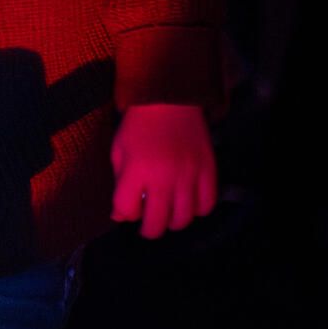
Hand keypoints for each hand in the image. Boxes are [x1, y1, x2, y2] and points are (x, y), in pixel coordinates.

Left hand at [112, 102, 217, 239]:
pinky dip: (197, 210)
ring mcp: (189, 175)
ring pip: (183, 220)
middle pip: (156, 224)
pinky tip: (188, 202)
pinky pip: (207, 205)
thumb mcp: (119, 151)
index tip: (127, 208)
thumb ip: (119, 185)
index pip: (128, 211)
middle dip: (148, 229)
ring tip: (168, 213)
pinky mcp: (208, 170)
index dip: (125, 214)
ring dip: (172, 222)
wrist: (169, 99)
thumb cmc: (138, 126)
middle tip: (148, 224)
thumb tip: (120, 216)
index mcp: (136, 171)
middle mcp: (163, 177)